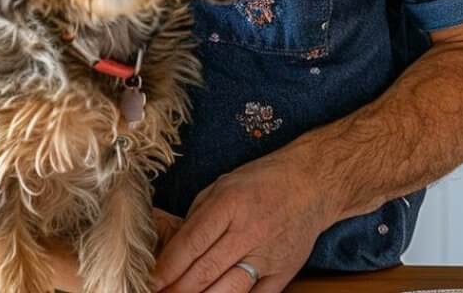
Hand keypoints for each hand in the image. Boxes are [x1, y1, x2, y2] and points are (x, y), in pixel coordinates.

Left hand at [152, 150, 332, 292]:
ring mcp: (268, 256)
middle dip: (177, 288)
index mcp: (229, 203)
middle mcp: (248, 231)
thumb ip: (199, 214)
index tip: (150, 279)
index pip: (191, 242)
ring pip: (228, 290)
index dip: (168, 265)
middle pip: (205, 270)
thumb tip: (175, 245)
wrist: (311, 184)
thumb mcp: (223, 184)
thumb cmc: (261, 181)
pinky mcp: (283, 273)